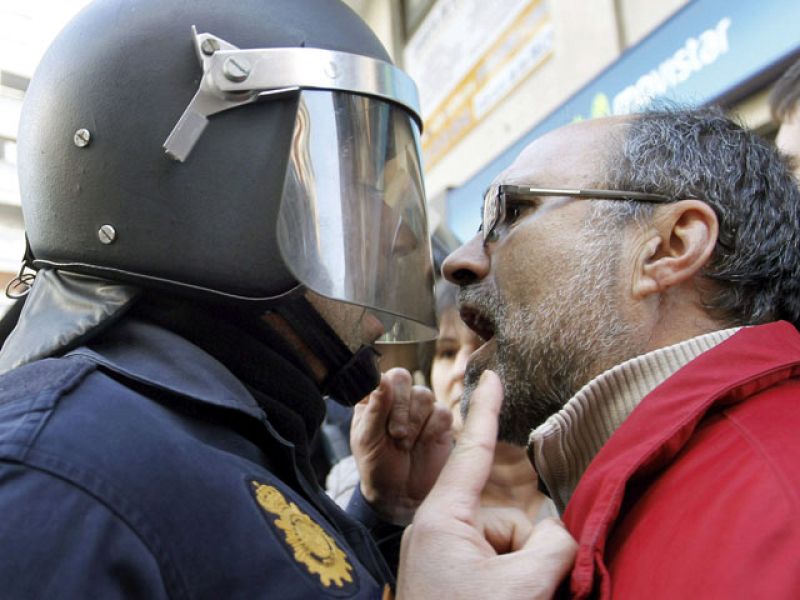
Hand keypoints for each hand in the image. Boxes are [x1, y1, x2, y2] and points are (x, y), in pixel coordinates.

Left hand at [351, 368, 452, 524]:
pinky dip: (432, 430)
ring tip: (405, 445)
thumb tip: (381, 380)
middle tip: (395, 435)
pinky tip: (422, 444)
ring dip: (414, 422)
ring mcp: (421, 409)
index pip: (383, 376)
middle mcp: (398, 398)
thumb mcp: (367, 441)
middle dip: (400, 408)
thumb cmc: (377, 466)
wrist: (400, 496)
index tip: (383, 410)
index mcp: (375, 398)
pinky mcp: (442, 423)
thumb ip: (374, 410)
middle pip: (404, 379)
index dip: (386, 391)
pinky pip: (442, 413)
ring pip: (424, 395)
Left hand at [396, 370, 576, 599]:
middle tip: (526, 596)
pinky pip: (499, 571)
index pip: (473, 450)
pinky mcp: (453, 581)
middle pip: (508, 521)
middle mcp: (441, 531)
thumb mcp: (520, 589)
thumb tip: (558, 536)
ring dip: (525, 580)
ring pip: (510, 551)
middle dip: (530, 555)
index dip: (486, 408)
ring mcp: (446, 559)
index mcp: (443, 519)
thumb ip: (552, 549)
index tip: (489, 373)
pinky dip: (516, 590)